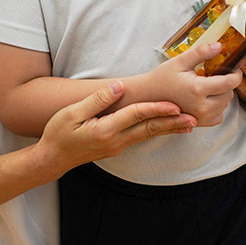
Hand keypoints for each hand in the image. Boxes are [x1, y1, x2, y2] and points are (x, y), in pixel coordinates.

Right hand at [39, 81, 195, 171]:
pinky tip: (167, 128)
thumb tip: (119, 86)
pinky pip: (141, 138)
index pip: (135, 116)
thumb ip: (98, 100)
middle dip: (172, 122)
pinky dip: (157, 131)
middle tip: (192, 118)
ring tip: (189, 124)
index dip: (155, 108)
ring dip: (169, 128)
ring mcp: (118, 146)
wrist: (53, 158)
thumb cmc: (59, 133)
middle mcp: (115, 141)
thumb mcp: (72, 113)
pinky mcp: (117, 147)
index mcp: (105, 130)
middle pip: (148, 129)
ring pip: (148, 135)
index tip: (173, 104)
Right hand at [147, 42, 241, 126]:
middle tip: (214, 75)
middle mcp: (202, 107)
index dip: (236, 74)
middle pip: (229, 94)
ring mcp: (201, 118)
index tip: (234, 68)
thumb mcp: (180, 61)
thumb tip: (220, 46)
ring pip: (225, 105)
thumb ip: (201, 52)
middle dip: (226, 83)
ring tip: (207, 86)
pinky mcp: (199, 124)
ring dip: (221, 95)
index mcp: (198, 89)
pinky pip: (219, 116)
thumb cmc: (162, 77)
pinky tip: (205, 98)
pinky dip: (216, 107)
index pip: (230, 83)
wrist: (148, 97)